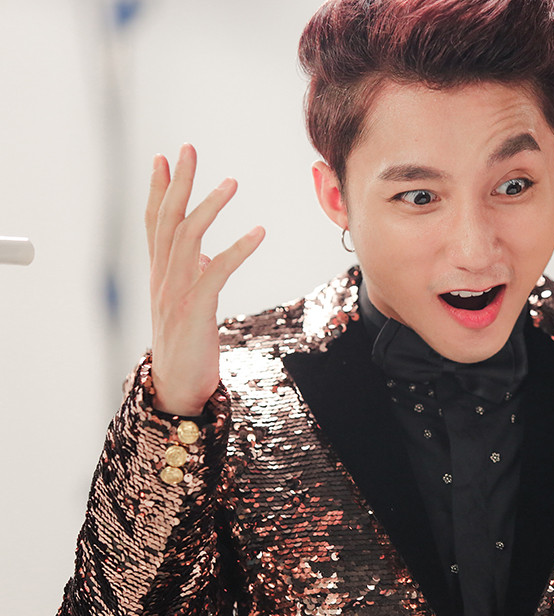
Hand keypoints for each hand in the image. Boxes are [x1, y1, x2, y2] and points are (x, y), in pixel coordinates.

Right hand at [146, 144, 264, 414]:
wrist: (177, 389)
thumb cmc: (187, 346)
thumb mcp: (186, 304)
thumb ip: (191, 274)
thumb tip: (204, 250)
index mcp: (160, 275)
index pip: (155, 223)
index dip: (158, 189)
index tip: (163, 157)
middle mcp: (162, 279)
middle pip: (167, 220)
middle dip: (177, 182)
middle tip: (187, 148)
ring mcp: (175, 294)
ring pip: (187, 239)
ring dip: (209, 207)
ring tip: (231, 182)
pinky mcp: (195, 311)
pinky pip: (215, 272)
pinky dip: (237, 249)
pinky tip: (258, 232)